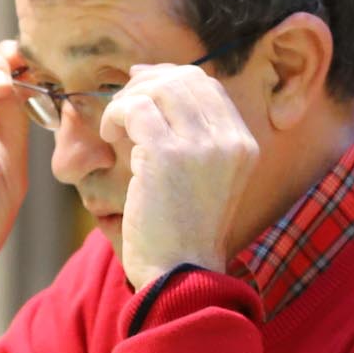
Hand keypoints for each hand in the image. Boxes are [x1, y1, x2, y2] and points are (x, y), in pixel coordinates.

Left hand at [96, 64, 259, 291]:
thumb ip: (190, 136)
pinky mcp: (167, 154)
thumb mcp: (202, 179)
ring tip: (115, 128)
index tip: (141, 91)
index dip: (170, 79)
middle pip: (185, 78)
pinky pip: (136, 108)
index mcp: (244, 144)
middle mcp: (230, 139)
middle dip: (147, 84)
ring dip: (128, 100)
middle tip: (123, 108)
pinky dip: (116, 115)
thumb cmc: (180, 231)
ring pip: (160, 87)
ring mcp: (202, 145)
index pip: (208, 85)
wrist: (180, 274)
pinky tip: (109, 137)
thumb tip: (150, 81)